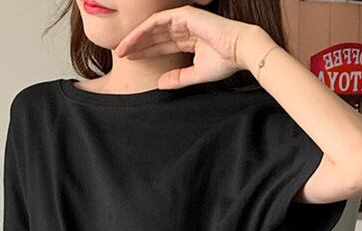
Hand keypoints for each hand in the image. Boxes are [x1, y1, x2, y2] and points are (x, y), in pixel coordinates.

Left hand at [113, 4, 270, 87]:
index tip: (131, 60)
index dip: (145, 52)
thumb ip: (179, 78)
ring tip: (122, 49)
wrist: (241, 51)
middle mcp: (184, 28)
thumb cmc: (225, 61)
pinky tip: (132, 41)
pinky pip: (157, 21)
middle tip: (120, 55)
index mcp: (188, 39)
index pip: (161, 44)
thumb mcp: (197, 73)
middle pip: (154, 36)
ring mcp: (183, 19)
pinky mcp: (184, 14)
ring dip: (136, 38)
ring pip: (153, 28)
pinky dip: (143, 30)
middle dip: (137, 45)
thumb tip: (160, 84)